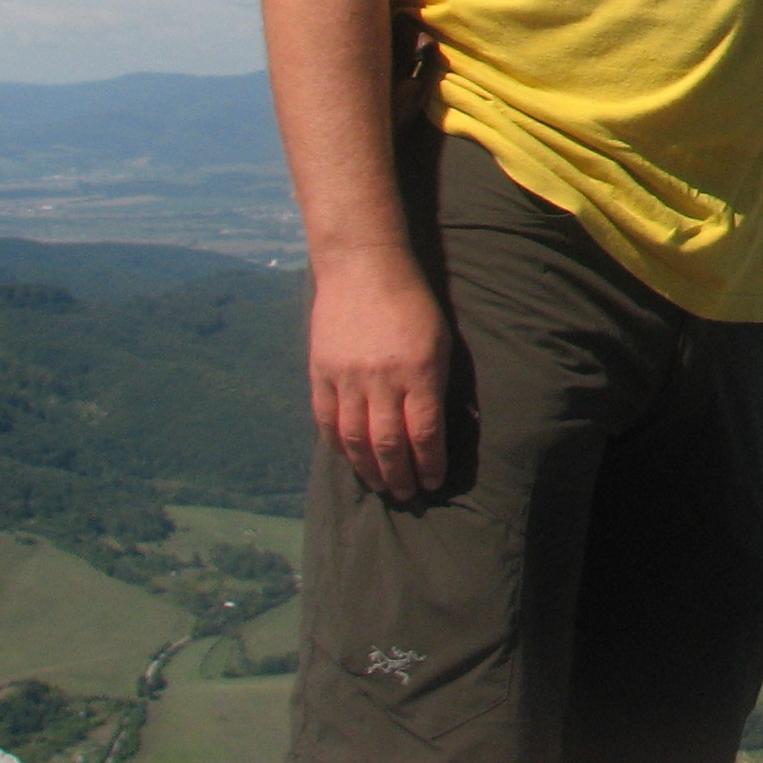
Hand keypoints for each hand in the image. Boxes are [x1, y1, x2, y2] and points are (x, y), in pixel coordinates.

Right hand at [309, 252, 451, 498]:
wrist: (364, 268)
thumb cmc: (414, 304)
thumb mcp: (441, 342)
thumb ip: (437, 385)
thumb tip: (437, 429)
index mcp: (420, 371)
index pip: (424, 432)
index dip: (429, 463)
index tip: (433, 482)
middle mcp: (382, 379)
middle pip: (388, 442)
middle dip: (399, 475)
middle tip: (406, 495)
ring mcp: (347, 377)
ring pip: (355, 438)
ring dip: (368, 468)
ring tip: (380, 486)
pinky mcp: (320, 373)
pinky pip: (326, 420)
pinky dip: (338, 446)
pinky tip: (349, 459)